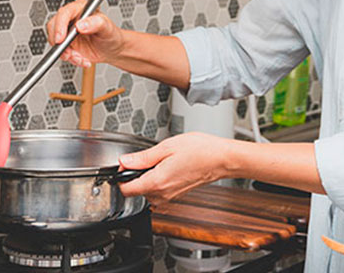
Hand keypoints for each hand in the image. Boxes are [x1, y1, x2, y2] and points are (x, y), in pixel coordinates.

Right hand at [45, 0, 124, 67]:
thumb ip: (96, 23)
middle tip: (69, 53)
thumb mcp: (107, 27)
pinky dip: (71, 59)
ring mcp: (67, 33)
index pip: (64, 13)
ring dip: (67, 54)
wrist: (113, 49)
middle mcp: (71, 20)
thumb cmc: (111, 34)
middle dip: (60, 43)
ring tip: (81, 57)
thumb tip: (81, 25)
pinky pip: (61, 53)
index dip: (59, 25)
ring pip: (56, 42)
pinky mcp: (67, 45)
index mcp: (80, 9)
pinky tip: (83, 60)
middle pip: (53, 26)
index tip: (61, 38)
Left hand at [117, 132, 232, 208]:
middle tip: (149, 158)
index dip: (121, 176)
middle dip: (137, 175)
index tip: (126, 165)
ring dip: (149, 178)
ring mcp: (170, 196)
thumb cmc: (200, 151)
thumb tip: (124, 162)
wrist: (222, 159)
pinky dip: (159, 180)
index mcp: (157, 182)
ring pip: (147, 192)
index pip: (125, 190)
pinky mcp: (177, 195)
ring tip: (163, 161)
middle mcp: (162, 194)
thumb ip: (142, 157)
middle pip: (136, 191)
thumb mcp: (167, 147)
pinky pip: (160, 191)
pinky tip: (170, 166)